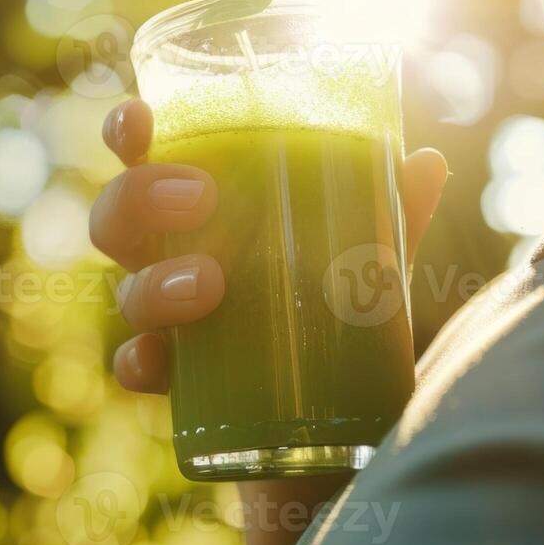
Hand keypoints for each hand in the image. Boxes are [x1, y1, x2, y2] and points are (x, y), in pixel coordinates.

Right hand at [90, 98, 449, 394]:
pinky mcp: (175, 381)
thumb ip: (390, 216)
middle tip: (201, 197)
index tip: (139, 121)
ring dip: (154, 282)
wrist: (342, 423)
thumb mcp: (369, 263)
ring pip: (125, 291)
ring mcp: (167, 320)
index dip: (127, 133)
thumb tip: (427, 163)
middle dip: (140, 197)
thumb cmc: (338, 313)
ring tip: (210, 283)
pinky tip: (161, 365)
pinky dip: (139, 363)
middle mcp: (170, 257)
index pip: (146, 158)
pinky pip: (134, 367)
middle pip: (116, 217)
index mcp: (203, 211)